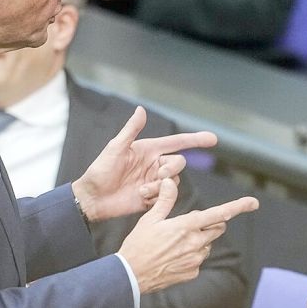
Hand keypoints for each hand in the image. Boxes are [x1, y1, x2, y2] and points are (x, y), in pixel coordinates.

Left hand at [72, 107, 216, 221]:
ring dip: (161, 185)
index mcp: (149, 150)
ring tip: (142, 189)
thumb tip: (141, 109)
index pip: (177, 143)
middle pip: (179, 163)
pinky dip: (156, 196)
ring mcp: (154, 181)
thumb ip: (131, 130)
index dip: (196, 140)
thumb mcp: (116, 147)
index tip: (213, 139)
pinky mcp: (152, 197)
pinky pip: (166, 196)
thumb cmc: (100, 170)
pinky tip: (141, 196)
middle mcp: (154, 164)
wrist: (92, 198)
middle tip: (158, 175)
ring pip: (174, 181)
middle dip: (171, 169)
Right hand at [119, 178, 258, 293]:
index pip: (218, 214)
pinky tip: (174, 256)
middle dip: (212, 222)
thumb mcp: (150, 219)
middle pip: (217, 228)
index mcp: (186, 226)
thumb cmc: (138, 245)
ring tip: (176, 242)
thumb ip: (165, 200)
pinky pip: (199, 259)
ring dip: (200, 239)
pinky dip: (192, 255)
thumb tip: (169, 182)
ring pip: (208, 244)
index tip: (253, 202)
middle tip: (192, 222)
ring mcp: (195, 260)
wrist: (130, 276)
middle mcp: (195, 243)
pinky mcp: (192, 273)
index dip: (237, 206)